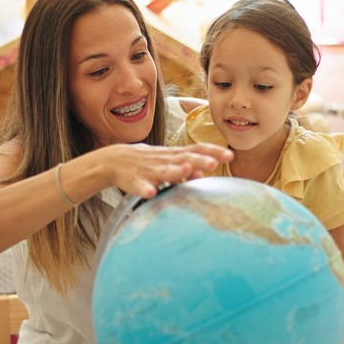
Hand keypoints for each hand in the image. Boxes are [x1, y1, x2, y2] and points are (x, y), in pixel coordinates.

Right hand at [96, 143, 232, 197]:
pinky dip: (145, 189)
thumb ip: (187, 170)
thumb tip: (204, 177)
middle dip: (200, 160)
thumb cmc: (148, 163)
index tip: (230, 155)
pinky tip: (150, 193)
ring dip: (176, 171)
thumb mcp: (168, 164)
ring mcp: (149, 170)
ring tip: (188, 170)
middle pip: (185, 158)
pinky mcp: (134, 181)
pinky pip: (139, 185)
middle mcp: (164, 160)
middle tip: (215, 163)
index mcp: (174, 155)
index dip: (213, 151)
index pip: (197, 149)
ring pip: (165, 170)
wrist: (113, 161)